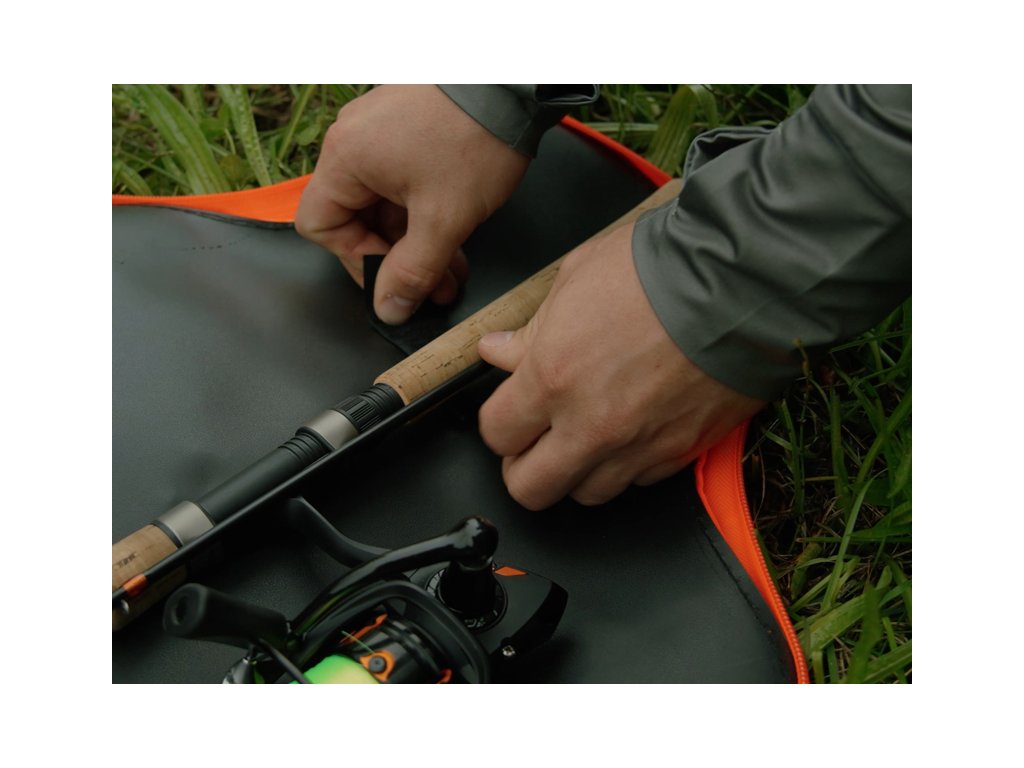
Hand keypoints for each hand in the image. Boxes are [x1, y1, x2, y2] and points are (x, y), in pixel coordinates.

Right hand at [295, 85, 528, 323]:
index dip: (356, 261)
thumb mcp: (444, 219)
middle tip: (434, 286)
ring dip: (416, 241)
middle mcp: (354, 140)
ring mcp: (381, 130)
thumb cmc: (475, 136)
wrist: (516, 81)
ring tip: (453, 268)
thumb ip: (413, 271)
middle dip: (397, 259)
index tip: (394, 280)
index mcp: (345, 159)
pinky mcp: (409, 126)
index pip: (321, 226)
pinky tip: (455, 231)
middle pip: (355, 218)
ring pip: (384, 204)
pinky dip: (424, 211)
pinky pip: (402, 181)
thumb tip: (389, 308)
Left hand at [477, 222, 765, 509]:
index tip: (511, 411)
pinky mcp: (680, 454)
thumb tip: (499, 351)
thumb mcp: (576, 279)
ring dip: (578, 470)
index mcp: (552, 378)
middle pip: (530, 489)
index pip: (496, 433)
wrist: (742, 283)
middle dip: (524, 467)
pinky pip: (639, 482)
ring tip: (587, 433)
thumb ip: (531, 329)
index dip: (500, 423)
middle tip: (536, 439)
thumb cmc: (662, 270)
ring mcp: (638, 447)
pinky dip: (628, 464)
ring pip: (585, 495)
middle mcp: (590, 425)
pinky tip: (634, 428)